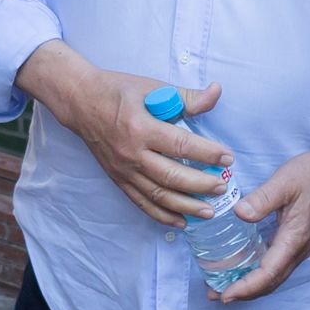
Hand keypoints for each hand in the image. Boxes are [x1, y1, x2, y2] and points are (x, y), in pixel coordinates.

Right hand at [20, 44, 231, 227]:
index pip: (180, 145)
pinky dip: (162, 215)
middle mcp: (131, 153)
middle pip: (171, 176)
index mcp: (140, 127)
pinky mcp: (118, 179)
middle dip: (201, 185)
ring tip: (209, 212)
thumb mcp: (152, 87)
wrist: (81, 102)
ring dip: (186, 206)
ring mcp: (124, 170)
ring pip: (159, 195)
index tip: (228, 158)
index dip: (207, 153)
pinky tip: (181, 222)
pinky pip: (142, 202)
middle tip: (222, 187)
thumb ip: (186, 96)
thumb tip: (216, 93)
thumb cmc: (119, 91)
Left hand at [215, 135, 309, 303]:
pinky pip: (278, 267)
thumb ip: (262, 199)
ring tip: (226, 287)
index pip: (268, 273)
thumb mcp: (283, 182)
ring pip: (275, 277)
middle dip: (245, 293)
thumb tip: (239, 214)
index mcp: (294, 239)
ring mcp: (300, 248)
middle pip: (271, 282)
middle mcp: (298, 250)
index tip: (225, 295)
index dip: (246, 287)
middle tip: (216, 295)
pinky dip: (260, 275)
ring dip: (252, 287)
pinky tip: (245, 268)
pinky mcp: (298, 242)